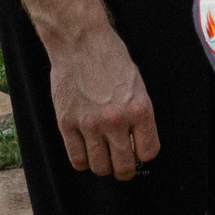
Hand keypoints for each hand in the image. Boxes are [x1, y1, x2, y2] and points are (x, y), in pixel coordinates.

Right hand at [46, 16, 159, 179]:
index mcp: (140, 109)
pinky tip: (87, 152)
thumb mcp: (137, 85)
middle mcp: (116, 120)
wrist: (81, 44)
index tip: (139, 151)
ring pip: (99, 166)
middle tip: (122, 166)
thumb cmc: (112, 60)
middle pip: (123, 165)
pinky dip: (83, 162)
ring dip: (104, 167)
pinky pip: (76, 159)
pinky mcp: (66, 124)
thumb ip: (138, 115)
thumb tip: (137, 143)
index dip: (144, 154)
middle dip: (125, 170)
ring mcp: (89, 124)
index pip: (149, 151)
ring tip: (104, 158)